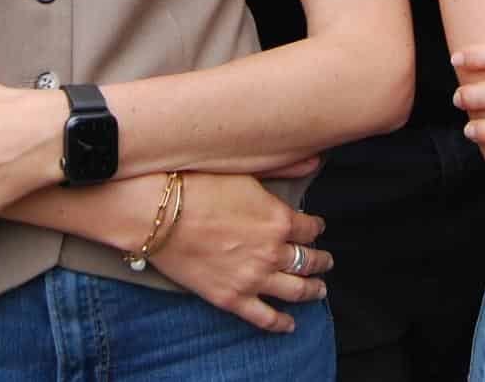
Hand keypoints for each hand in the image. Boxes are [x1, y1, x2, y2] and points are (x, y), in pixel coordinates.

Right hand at [149, 174, 328, 333]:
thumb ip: (283, 170)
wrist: (159, 214)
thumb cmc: (199, 186)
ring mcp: (253, 279)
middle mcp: (272, 252)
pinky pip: (265, 318)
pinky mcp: (231, 298)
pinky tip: (290, 324)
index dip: (316, 228)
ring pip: (296, 291)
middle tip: (325, 261)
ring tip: (318, 290)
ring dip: (312, 291)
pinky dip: (281, 323)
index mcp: (279, 220)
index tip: (315, 228)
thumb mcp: (247, 171)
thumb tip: (315, 160)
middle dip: (321, 260)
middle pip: (309, 261)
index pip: (311, 228)